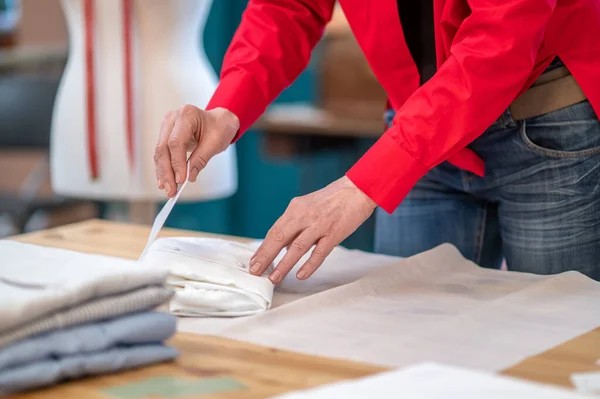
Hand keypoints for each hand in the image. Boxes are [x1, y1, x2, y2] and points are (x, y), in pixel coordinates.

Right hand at [154, 105, 238, 196]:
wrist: (219, 120)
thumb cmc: (220, 128)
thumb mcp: (216, 143)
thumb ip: (201, 159)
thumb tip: (189, 177)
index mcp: (186, 115)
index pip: (176, 142)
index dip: (177, 163)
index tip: (181, 180)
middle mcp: (172, 118)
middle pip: (163, 148)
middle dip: (166, 171)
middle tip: (170, 190)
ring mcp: (167, 126)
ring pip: (160, 152)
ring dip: (163, 172)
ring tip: (168, 189)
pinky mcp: (166, 135)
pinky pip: (162, 154)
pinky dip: (164, 168)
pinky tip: (164, 182)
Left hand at [250, 176, 376, 283]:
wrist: (357, 189)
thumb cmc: (332, 199)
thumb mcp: (308, 206)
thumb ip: (295, 224)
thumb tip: (282, 246)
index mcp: (296, 208)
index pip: (274, 231)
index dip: (262, 248)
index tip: (253, 262)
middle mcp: (305, 215)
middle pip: (280, 238)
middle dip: (266, 257)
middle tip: (255, 272)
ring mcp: (320, 225)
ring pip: (297, 247)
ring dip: (284, 264)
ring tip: (274, 278)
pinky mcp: (334, 233)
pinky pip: (319, 252)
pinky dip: (309, 265)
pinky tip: (300, 275)